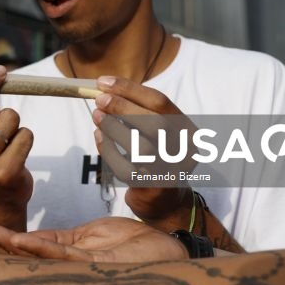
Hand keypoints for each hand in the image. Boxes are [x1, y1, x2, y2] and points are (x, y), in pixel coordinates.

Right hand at [0, 216, 188, 262]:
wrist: (170, 253)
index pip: (25, 244)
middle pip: (22, 253)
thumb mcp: (93, 235)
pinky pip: (61, 255)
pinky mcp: (94, 265)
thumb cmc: (135, 246)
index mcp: (65, 252)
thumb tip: (35, 239)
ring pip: (35, 255)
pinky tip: (18, 242)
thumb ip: (65, 238)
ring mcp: (78, 266)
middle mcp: (67, 263)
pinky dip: (37, 248)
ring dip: (6, 244)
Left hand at [93, 76, 196, 224]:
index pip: (161, 102)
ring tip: (97, 116)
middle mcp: (185, 151)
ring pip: (140, 147)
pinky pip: (124, 167)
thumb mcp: (157, 133)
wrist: (166, 202)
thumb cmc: (156, 158)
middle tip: (99, 99)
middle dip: (123, 107)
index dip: (130, 90)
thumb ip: (138, 112)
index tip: (103, 82)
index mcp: (188, 131)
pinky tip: (99, 137)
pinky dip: (108, 150)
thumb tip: (104, 90)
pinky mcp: (152, 188)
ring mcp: (171, 171)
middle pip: (155, 123)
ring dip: (114, 128)